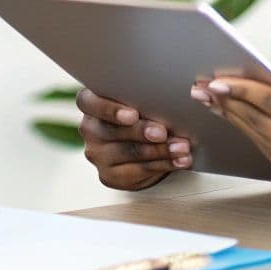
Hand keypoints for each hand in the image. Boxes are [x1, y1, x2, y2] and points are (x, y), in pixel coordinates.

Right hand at [76, 88, 192, 189]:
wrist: (141, 145)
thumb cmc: (143, 112)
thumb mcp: (142, 99)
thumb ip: (148, 95)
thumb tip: (180, 94)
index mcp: (90, 102)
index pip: (89, 102)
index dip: (110, 109)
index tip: (133, 115)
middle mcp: (89, 129)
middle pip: (111, 130)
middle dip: (141, 132)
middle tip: (163, 133)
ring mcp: (96, 154)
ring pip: (128, 152)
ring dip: (159, 150)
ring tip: (181, 147)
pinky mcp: (109, 175)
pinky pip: (138, 170)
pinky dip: (163, 164)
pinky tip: (179, 161)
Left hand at [194, 77, 270, 202]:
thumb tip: (267, 84)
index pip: (269, 104)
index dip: (240, 91)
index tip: (216, 82)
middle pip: (259, 125)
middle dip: (230, 106)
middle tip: (205, 91)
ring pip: (263, 145)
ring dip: (239, 124)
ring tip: (219, 106)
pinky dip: (260, 142)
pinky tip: (247, 127)